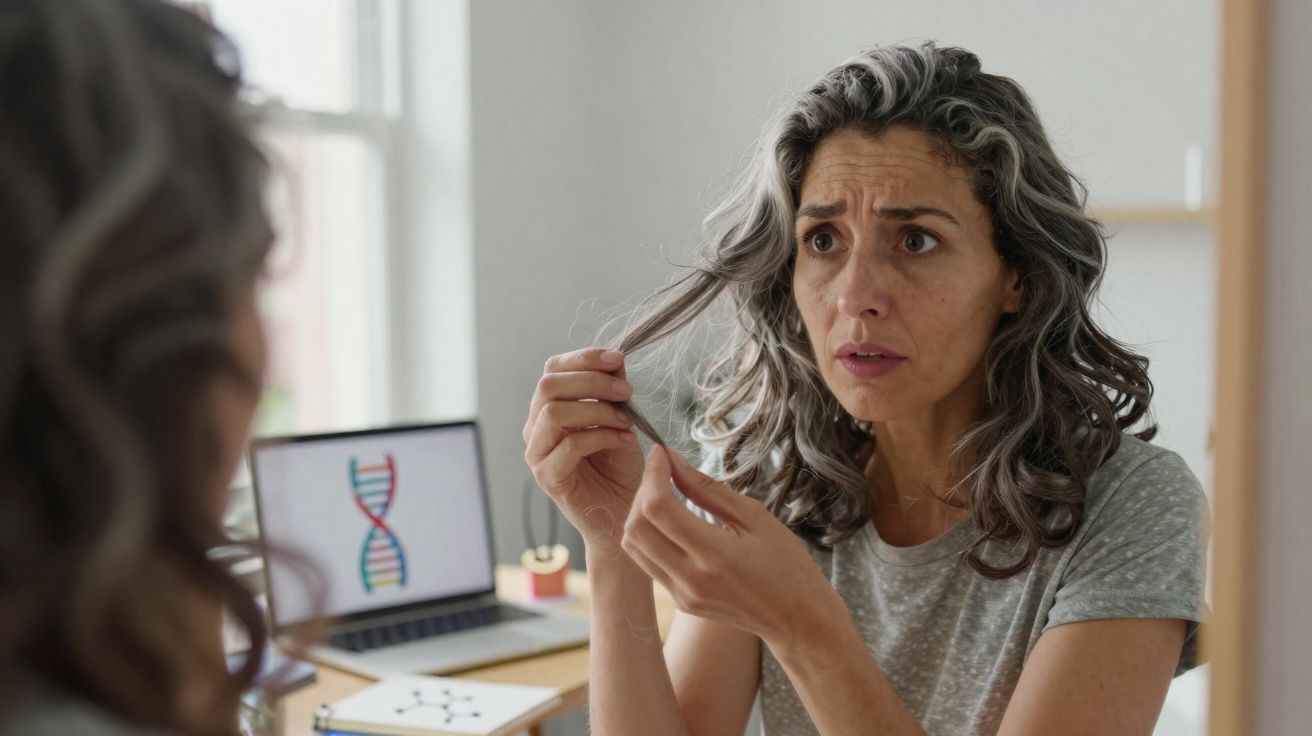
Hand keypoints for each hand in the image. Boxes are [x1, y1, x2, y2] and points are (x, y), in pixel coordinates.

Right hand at [523, 348, 644, 558]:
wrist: (626, 513)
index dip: (584, 358)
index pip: (553, 369)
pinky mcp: (547, 477)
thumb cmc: (622, 468)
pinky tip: (624, 441)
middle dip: (592, 382)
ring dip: (597, 410)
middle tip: (626, 392)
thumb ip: (613, 390)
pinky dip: (601, 436)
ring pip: (554, 413)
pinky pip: (568, 446)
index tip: (618, 359)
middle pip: (548, 385)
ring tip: (627, 422)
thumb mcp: (622, 419)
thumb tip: (615, 359)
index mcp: (550, 407)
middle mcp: (536, 428)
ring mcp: (537, 453)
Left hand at [620, 445, 840, 643]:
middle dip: (641, 490)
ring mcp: (682, 596)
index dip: (652, 473)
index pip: (658, 508)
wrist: (796, 619)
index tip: (661, 452)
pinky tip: (670, 520)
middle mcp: (691, 579)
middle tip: (661, 471)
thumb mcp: (755, 516)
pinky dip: (649, 535)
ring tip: (663, 493)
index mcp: (715, 555)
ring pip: (633, 546)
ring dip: (639, 513)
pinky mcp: (680, 603)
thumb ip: (708, 488)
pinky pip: (647, 562)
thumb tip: (673, 460)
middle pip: (636, 527)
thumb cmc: (787, 563)